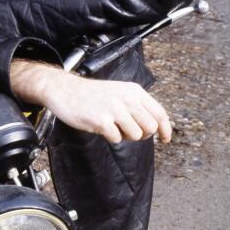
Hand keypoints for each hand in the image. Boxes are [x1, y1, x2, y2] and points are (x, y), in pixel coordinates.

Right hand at [10, 61, 171, 143]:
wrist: (64, 90)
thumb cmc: (91, 94)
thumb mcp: (119, 92)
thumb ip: (136, 106)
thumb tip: (154, 127)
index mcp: (134, 91)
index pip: (159, 113)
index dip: (166, 129)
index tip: (165, 139)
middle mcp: (127, 98)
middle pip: (150, 127)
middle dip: (143, 135)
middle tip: (128, 132)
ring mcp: (114, 109)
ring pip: (136, 135)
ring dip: (126, 136)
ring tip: (113, 128)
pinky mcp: (101, 120)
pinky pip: (117, 138)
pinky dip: (110, 137)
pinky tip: (101, 127)